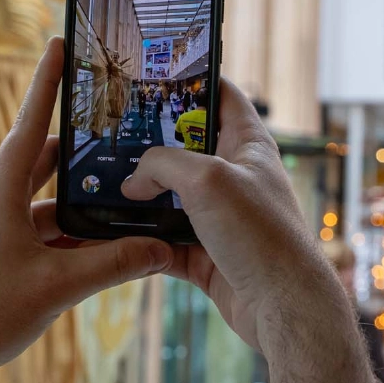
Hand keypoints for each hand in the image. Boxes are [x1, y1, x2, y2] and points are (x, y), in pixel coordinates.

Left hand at [0, 38, 172, 382]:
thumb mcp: (56, 287)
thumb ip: (112, 265)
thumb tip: (162, 249)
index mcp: (1, 192)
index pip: (30, 122)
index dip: (47, 82)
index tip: (59, 44)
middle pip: (45, 159)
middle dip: (81, 145)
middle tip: (118, 124)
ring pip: (48, 202)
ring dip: (81, 200)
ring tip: (128, 191)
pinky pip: (43, 233)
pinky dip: (72, 235)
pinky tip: (106, 247)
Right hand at [121, 79, 348, 351]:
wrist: (283, 309)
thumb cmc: (261, 235)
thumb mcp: (207, 180)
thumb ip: (163, 165)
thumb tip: (132, 181)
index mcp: (247, 145)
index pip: (221, 95)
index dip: (191, 79)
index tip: (152, 72)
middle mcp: (234, 176)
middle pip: (185, 147)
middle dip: (149, 141)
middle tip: (110, 131)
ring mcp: (219, 216)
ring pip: (169, 196)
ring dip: (138, 194)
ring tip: (100, 183)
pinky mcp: (206, 254)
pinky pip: (163, 239)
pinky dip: (139, 238)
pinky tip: (112, 234)